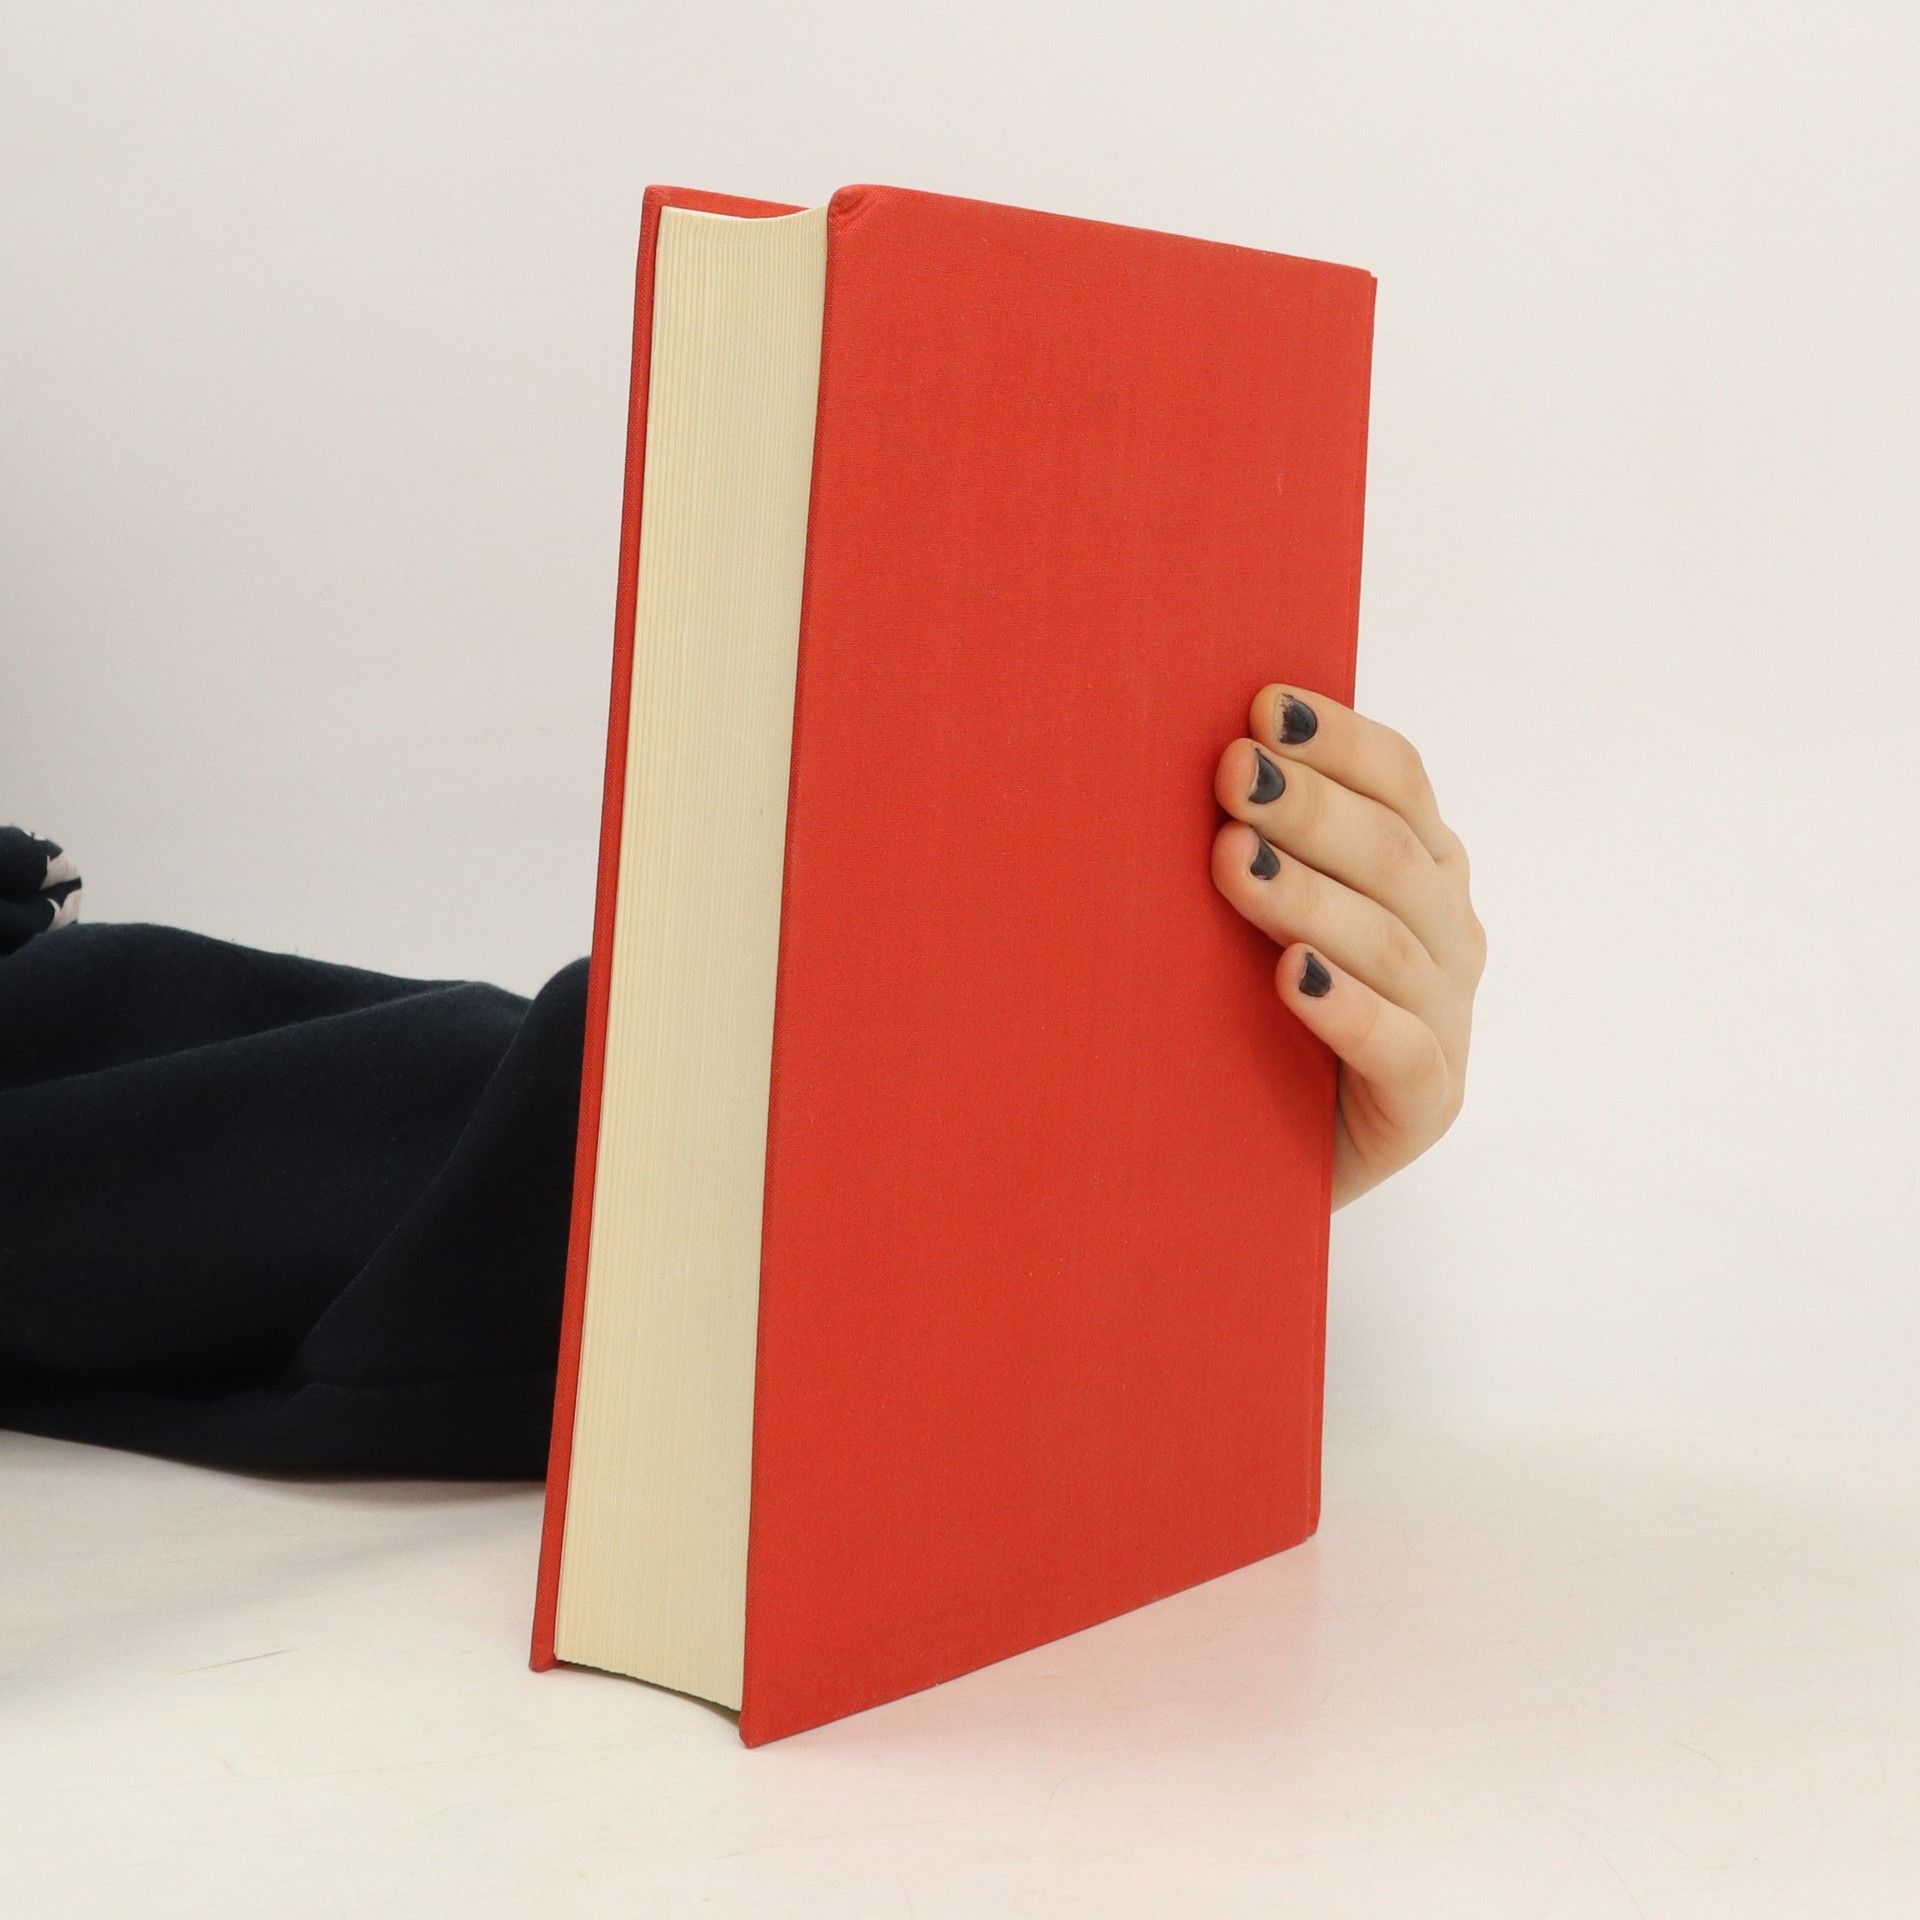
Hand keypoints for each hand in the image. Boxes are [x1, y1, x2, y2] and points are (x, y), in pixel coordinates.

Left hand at [1210, 686, 1483, 1207]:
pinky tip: (1292, 976)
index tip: (1261, 707)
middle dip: (1310, 808)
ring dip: (1308, 894)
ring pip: (1390, 943)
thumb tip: (1192, 753)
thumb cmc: (1243, 1014)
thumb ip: (1250, 839)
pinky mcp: (1426, 1104)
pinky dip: (1347, 1009)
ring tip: (1235, 862)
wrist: (1255, 1159)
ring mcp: (1445, 1018)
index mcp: (1419, 867)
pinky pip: (1399, 1049)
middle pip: (1392, 853)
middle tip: (1232, 774)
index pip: (1400, 781)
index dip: (1339, 740)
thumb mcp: (1246, 918)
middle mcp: (1447, 932)